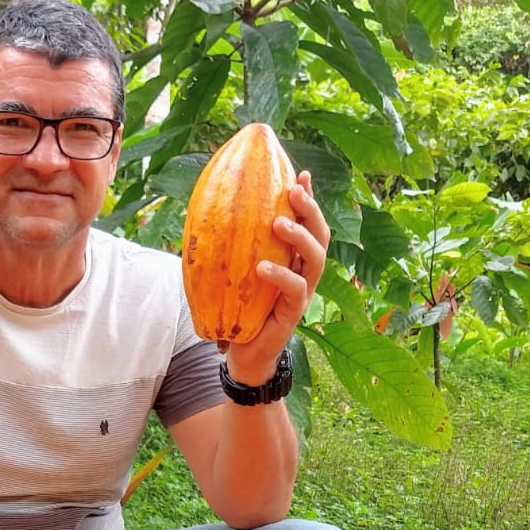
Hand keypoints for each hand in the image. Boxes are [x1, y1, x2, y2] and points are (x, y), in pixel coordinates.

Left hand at [223, 172, 328, 386]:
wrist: (242, 355)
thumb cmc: (237, 311)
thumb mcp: (235, 273)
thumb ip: (233, 248)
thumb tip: (209, 213)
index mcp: (294, 260)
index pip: (308, 224)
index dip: (308, 200)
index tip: (300, 174)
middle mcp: (304, 274)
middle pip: (321, 236)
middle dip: (311, 210)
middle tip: (294, 191)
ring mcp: (302, 295)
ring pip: (316, 260)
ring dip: (299, 238)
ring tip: (278, 223)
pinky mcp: (293, 315)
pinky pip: (295, 291)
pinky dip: (281, 276)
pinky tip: (263, 267)